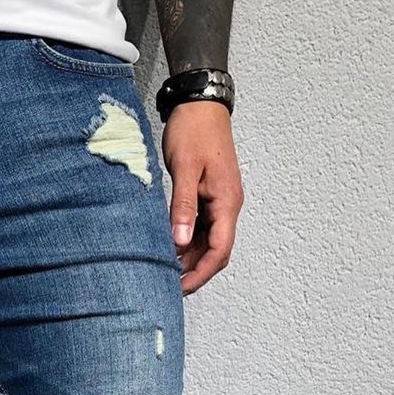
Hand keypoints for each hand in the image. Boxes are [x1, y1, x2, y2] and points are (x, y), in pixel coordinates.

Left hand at [162, 102, 244, 295]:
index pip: (220, 249)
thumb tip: (181, 242)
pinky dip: (188, 243)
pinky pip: (202, 228)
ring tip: (166, 273)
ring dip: (190, 259)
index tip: (182, 289)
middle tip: (170, 287)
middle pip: (216, 251)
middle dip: (196, 272)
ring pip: (208, 242)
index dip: (202, 273)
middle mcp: (227, 206)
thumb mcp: (185, 168)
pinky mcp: (209, 197)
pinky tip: (170, 250)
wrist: (200, 105)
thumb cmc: (193, 131)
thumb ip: (183, 206)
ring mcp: (219, 202)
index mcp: (227, 202)